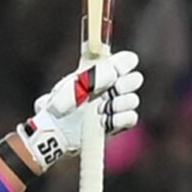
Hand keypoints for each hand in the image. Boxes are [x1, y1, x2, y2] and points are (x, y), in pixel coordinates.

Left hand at [17, 51, 143, 171]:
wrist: (55, 130)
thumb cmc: (59, 104)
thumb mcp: (70, 86)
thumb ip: (92, 75)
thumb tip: (113, 72)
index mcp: (101, 73)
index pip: (125, 61)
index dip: (126, 62)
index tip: (118, 69)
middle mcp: (111, 88)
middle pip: (135, 79)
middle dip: (127, 83)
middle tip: (115, 88)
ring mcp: (115, 106)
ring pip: (133, 99)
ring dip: (121, 102)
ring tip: (101, 108)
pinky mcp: (117, 124)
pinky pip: (131, 118)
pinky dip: (121, 118)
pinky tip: (104, 120)